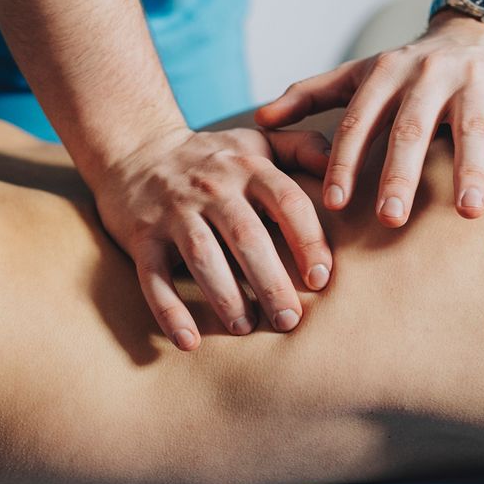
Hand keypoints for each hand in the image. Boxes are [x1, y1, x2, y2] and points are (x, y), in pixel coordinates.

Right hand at [94, 126, 332, 350]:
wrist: (135, 149)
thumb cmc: (213, 157)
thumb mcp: (257, 142)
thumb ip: (303, 147)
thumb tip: (349, 164)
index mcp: (248, 167)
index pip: (286, 200)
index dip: (307, 239)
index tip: (321, 278)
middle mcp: (212, 187)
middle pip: (246, 236)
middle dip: (270, 281)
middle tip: (289, 320)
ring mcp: (174, 212)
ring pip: (203, 256)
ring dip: (225, 297)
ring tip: (246, 328)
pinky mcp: (142, 236)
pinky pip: (154, 276)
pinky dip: (169, 311)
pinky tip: (189, 341)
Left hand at [255, 14, 483, 226]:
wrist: (478, 23)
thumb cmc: (411, 68)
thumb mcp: (360, 75)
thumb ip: (311, 95)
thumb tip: (257, 120)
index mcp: (386, 74)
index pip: (358, 121)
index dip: (344, 161)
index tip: (332, 204)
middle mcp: (429, 72)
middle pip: (411, 127)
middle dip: (399, 174)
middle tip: (389, 220)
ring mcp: (476, 76)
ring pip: (471, 125)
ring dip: (471, 168)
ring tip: (469, 213)